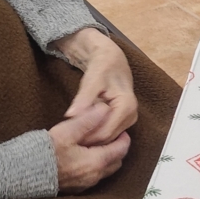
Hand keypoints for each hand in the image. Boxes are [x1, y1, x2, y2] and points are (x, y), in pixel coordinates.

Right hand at [49, 105, 128, 192]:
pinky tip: (83, 156)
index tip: (121, 129)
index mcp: (95, 162)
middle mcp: (93, 177)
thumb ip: (88, 120)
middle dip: (117, 149)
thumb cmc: (42, 152)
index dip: (123, 138)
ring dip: (106, 158)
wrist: (20, 174)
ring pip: (104, 171)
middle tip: (112, 135)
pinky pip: (91, 177)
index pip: (121, 150)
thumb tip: (104, 109)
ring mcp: (83, 185)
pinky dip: (94, 166)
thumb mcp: (67, 131)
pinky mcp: (73, 188)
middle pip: (115, 162)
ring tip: (97, 144)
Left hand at [52, 27, 138, 141]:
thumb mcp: (91, 80)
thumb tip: (70, 115)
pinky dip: (96, 133)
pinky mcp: (125, 120)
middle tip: (67, 139)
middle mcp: (132, 116)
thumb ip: (83, 99)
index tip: (68, 138)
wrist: (111, 59)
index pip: (105, 132)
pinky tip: (82, 131)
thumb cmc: (102, 67)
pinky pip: (109, 132)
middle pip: (108, 138)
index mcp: (127, 106)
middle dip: (89, 139)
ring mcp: (130, 119)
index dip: (87, 137)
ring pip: (108, 138)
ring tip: (73, 136)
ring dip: (92, 138)